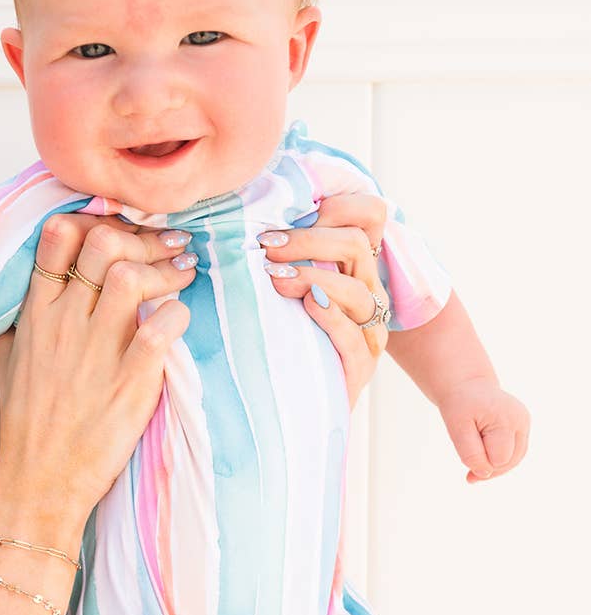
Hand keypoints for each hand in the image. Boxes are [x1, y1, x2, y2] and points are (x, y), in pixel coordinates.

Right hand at [0, 212, 197, 534]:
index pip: (58, 236)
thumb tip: (29, 296)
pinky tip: (179, 319)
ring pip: (130, 275)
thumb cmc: (27, 425)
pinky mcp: (129, 381)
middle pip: (101, 242)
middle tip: (168, 246)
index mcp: (37, 314)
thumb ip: (21, 322)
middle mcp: (65, 324)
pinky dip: (178, 313)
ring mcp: (97, 351)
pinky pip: (161, 327)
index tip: (124, 231)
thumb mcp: (10, 363)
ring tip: (181, 277)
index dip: (96, 221)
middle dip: (142, 236)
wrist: (39, 481)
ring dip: (164, 270)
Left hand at [258, 192, 388, 408]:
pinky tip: (306, 306)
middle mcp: (367, 296)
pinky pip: (353, 336)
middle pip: (357, 245)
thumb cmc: (275, 341)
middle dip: (309, 240)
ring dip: (311, 277)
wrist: (284, 409)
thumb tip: (245, 215)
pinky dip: (330, 317)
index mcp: (352, 269)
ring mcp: (368, 334)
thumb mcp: (276, 290)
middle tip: (266, 246)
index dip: (337, 205)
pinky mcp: (360, 368)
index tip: (290, 211)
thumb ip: (276, 254)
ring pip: (355, 291)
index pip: (369, 216)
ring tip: (274, 278)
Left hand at [438, 378, 530, 482]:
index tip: (466, 447)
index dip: (481, 461)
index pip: (499, 460)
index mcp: (507, 419)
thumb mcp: (456, 428)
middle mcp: (521, 421)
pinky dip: (500, 460)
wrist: (466, 385)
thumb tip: (485, 473)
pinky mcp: (522, 426)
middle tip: (467, 461)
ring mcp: (525, 423)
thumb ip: (470, 453)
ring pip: (515, 460)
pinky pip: (514, 453)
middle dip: (489, 467)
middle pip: (510, 462)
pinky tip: (484, 460)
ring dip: (495, 466)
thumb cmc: (459, 405)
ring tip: (474, 466)